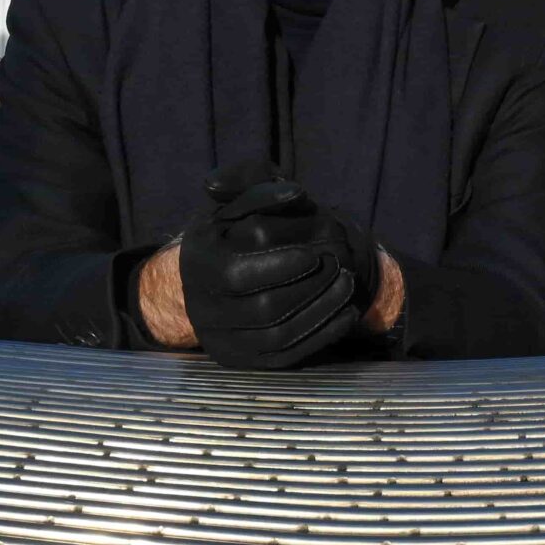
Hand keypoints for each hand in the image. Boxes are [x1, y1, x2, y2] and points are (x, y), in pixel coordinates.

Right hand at [174, 161, 380, 369]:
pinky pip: (286, 356)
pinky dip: (321, 336)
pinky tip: (346, 314)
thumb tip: (294, 194)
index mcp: (197, 264)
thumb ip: (258, 184)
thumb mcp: (237, 197)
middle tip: (340, 268)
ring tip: (348, 285)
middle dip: (308, 288)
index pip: (236, 274)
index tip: (314, 254)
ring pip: (277, 336)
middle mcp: (201, 308)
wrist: (214, 277)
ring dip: (321, 311)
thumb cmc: (234, 228)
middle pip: (262, 310)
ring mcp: (222, 340)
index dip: (280, 265)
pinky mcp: (243, 361)